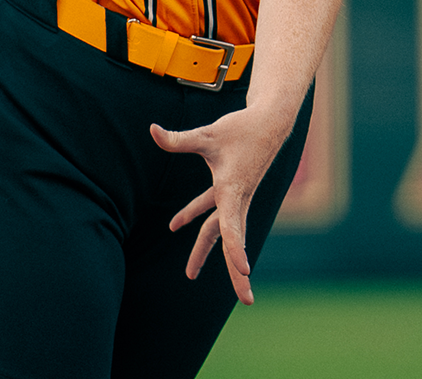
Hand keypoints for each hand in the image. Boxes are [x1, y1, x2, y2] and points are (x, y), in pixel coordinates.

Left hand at [149, 105, 294, 305]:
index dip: (237, 249)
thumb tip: (151, 130)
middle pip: (231, 240)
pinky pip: (213, 212)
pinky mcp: (232, 190)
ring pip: (219, 231)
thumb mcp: (207, 135)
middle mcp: (237, 200)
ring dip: (205, 250)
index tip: (244, 270)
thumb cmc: (241, 129)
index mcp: (233, 190)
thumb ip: (178, 139)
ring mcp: (236, 198)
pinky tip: (174, 225)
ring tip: (190, 274)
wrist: (270, 122)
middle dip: (237, 272)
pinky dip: (195, 216)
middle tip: (246, 299)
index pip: (233, 225)